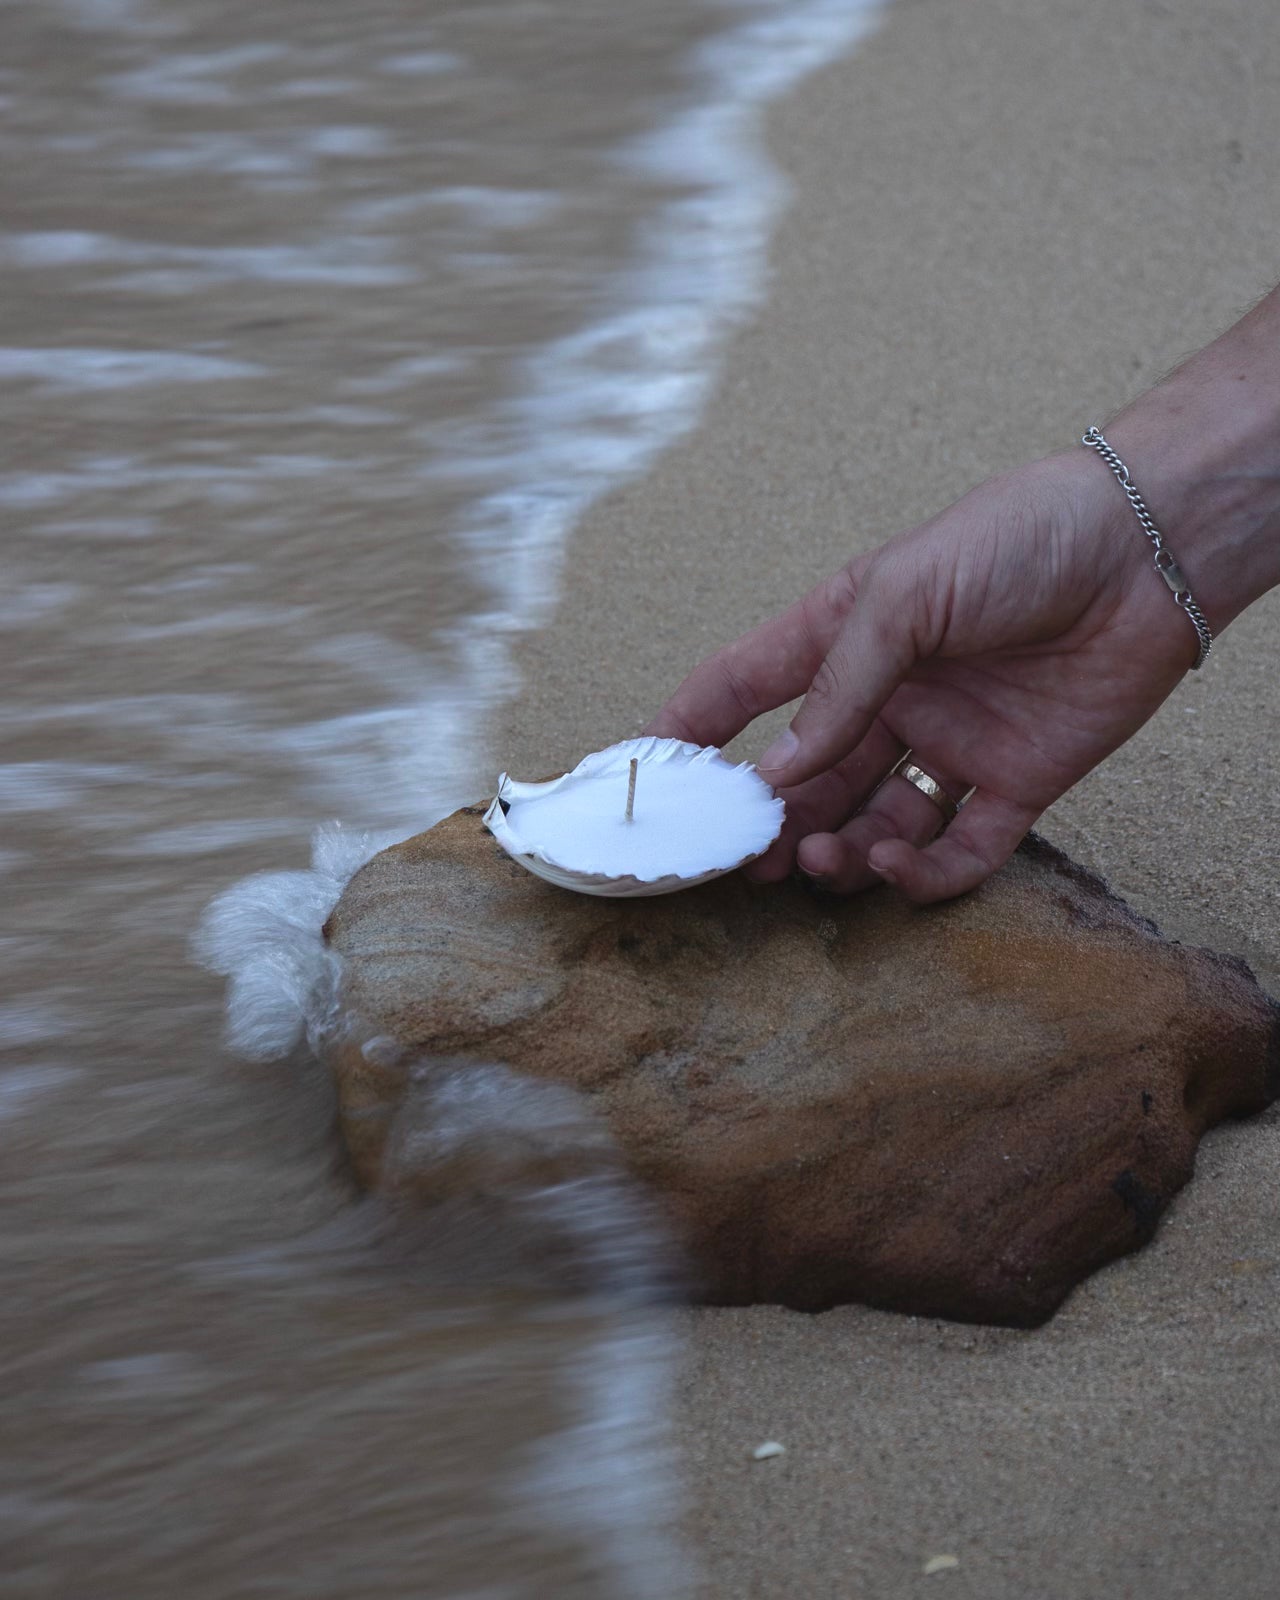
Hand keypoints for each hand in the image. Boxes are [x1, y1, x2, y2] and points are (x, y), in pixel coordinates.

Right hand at [646, 450, 1198, 902]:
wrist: (1144, 550)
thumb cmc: (1016, 540)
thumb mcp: (902, 595)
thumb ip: (835, 687)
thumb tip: (773, 777)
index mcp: (844, 640)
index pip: (742, 690)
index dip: (688, 733)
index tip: (643, 781)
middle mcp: (889, 699)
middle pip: (805, 780)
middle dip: (770, 824)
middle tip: (748, 861)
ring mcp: (949, 745)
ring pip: (870, 823)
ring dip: (836, 853)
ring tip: (820, 861)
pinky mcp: (1016, 783)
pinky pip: (957, 849)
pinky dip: (920, 873)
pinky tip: (894, 866)